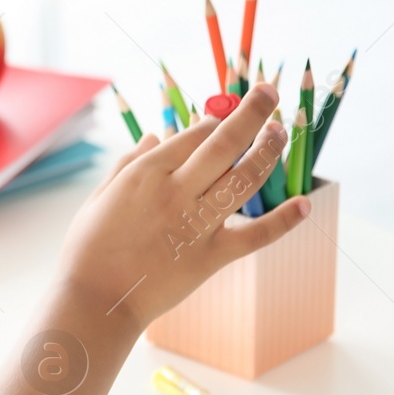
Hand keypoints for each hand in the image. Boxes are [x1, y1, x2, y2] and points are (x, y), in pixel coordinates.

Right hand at [57, 83, 308, 334]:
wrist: (95, 301)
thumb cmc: (89, 249)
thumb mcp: (100, 197)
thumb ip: (127, 164)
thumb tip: (152, 136)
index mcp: (146, 172)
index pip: (195, 133)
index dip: (216, 119)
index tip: (226, 114)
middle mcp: (175, 191)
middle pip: (225, 142)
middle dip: (253, 112)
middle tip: (270, 93)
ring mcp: (196, 224)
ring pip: (244, 178)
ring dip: (268, 151)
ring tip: (280, 133)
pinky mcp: (210, 257)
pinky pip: (256, 236)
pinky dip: (283, 221)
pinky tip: (304, 204)